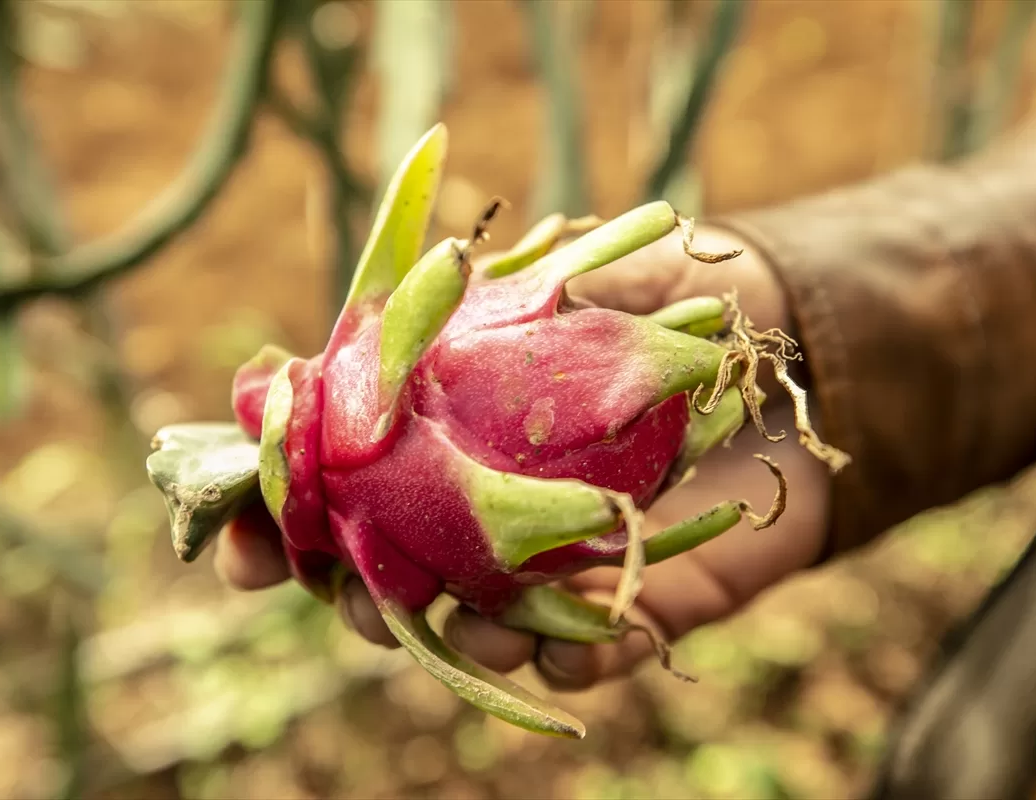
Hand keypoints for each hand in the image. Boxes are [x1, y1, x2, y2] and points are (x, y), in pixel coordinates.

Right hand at [214, 224, 832, 689]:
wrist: (795, 344)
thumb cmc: (673, 299)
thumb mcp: (565, 280)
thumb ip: (471, 311)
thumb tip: (358, 348)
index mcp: (453, 433)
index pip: (340, 486)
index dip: (279, 517)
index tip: (240, 544)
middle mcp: (493, 501)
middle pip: (391, 572)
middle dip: (352, 596)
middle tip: (347, 595)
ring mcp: (560, 555)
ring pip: (475, 623)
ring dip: (452, 636)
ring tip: (465, 620)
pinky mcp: (638, 595)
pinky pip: (587, 649)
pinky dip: (562, 657)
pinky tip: (549, 641)